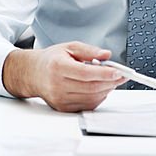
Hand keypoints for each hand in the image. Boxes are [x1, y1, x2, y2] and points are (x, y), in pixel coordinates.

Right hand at [3, 42, 125, 111]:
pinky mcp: (62, 108)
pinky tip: (100, 88)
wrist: (33, 74)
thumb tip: (107, 55)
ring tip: (111, 80)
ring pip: (91, 98)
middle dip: (110, 82)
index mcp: (57, 67)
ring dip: (106, 90)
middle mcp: (57, 85)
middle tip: (122, 76)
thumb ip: (89, 51)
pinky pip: (87, 105)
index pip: (85, 73)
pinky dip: (98, 97)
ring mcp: (59, 99)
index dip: (104, 73)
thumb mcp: (70, 47)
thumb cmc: (52, 60)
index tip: (118, 71)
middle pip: (91, 88)